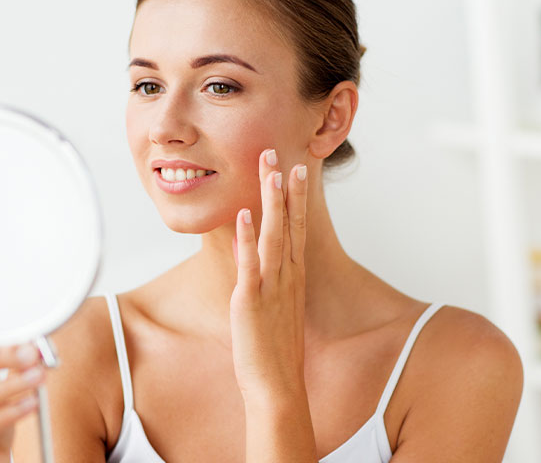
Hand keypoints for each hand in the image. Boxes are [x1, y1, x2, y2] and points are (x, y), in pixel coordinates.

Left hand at [230, 148, 308, 404]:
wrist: (278, 387)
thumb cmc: (275, 353)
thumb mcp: (278, 312)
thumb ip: (275, 288)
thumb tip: (266, 273)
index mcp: (293, 278)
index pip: (297, 229)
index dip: (295, 197)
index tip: (295, 169)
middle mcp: (287, 277)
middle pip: (288, 222)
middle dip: (282, 186)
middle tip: (277, 153)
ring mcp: (271, 287)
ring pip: (273, 234)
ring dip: (270, 200)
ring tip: (267, 170)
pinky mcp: (252, 301)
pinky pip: (250, 263)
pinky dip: (246, 238)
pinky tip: (242, 214)